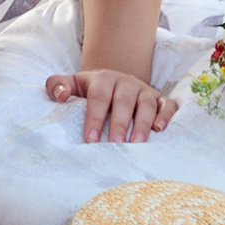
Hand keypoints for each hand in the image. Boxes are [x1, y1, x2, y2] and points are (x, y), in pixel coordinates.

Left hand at [46, 67, 176, 143]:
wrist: (115, 81)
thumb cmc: (90, 89)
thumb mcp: (72, 83)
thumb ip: (57, 85)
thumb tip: (60, 95)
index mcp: (104, 79)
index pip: (98, 98)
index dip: (94, 118)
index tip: (91, 139)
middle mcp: (126, 82)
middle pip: (124, 101)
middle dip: (119, 123)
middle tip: (115, 145)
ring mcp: (145, 90)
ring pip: (146, 104)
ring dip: (143, 124)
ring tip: (138, 143)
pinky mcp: (161, 99)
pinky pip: (168, 105)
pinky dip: (166, 116)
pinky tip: (161, 130)